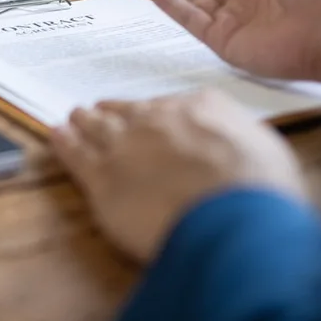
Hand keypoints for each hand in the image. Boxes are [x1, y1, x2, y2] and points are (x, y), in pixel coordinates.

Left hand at [51, 89, 306, 262]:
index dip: (151, 114)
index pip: (166, 106)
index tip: (144, 116)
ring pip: (95, 127)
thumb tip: (230, 143)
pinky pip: (74, 153)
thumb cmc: (261, 189)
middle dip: (111, 113)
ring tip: (73, 119)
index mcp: (198, 107)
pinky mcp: (100, 176)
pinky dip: (63, 143)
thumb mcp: (265, 147)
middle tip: (96, 112)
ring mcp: (124, 144)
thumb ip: (238, 136)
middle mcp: (156, 118)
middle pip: (125, 112)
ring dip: (84, 123)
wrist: (233, 215)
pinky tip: (56, 137)